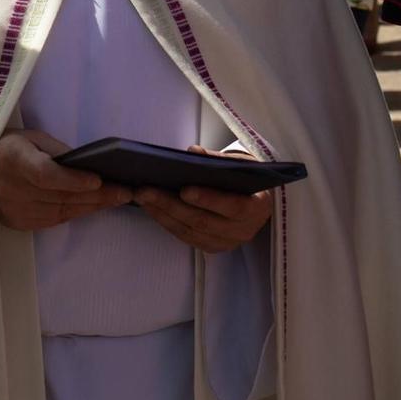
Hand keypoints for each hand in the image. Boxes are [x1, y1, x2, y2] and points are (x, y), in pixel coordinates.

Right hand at [0, 129, 132, 231]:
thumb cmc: (10, 149)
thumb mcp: (32, 139)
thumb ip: (57, 152)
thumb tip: (89, 166)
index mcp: (13, 160)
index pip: (45, 175)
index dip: (72, 180)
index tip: (98, 180)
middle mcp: (13, 190)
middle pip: (61, 196)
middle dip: (97, 195)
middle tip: (126, 191)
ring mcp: (16, 211)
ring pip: (63, 211)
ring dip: (93, 206)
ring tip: (119, 198)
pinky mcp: (21, 223)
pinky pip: (56, 219)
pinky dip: (78, 212)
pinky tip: (97, 206)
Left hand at [133, 146, 273, 254]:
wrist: (258, 201)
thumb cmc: (247, 180)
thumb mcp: (241, 164)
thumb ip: (217, 159)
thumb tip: (193, 152)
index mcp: (258, 207)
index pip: (234, 207)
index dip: (208, 199)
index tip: (184, 189)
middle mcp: (244, 230)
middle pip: (203, 221)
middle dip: (171, 205)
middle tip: (146, 190)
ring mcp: (228, 242)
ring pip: (190, 231)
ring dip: (162, 214)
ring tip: (142, 196)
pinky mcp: (212, 247)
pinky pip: (185, 237)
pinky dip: (166, 222)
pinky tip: (151, 208)